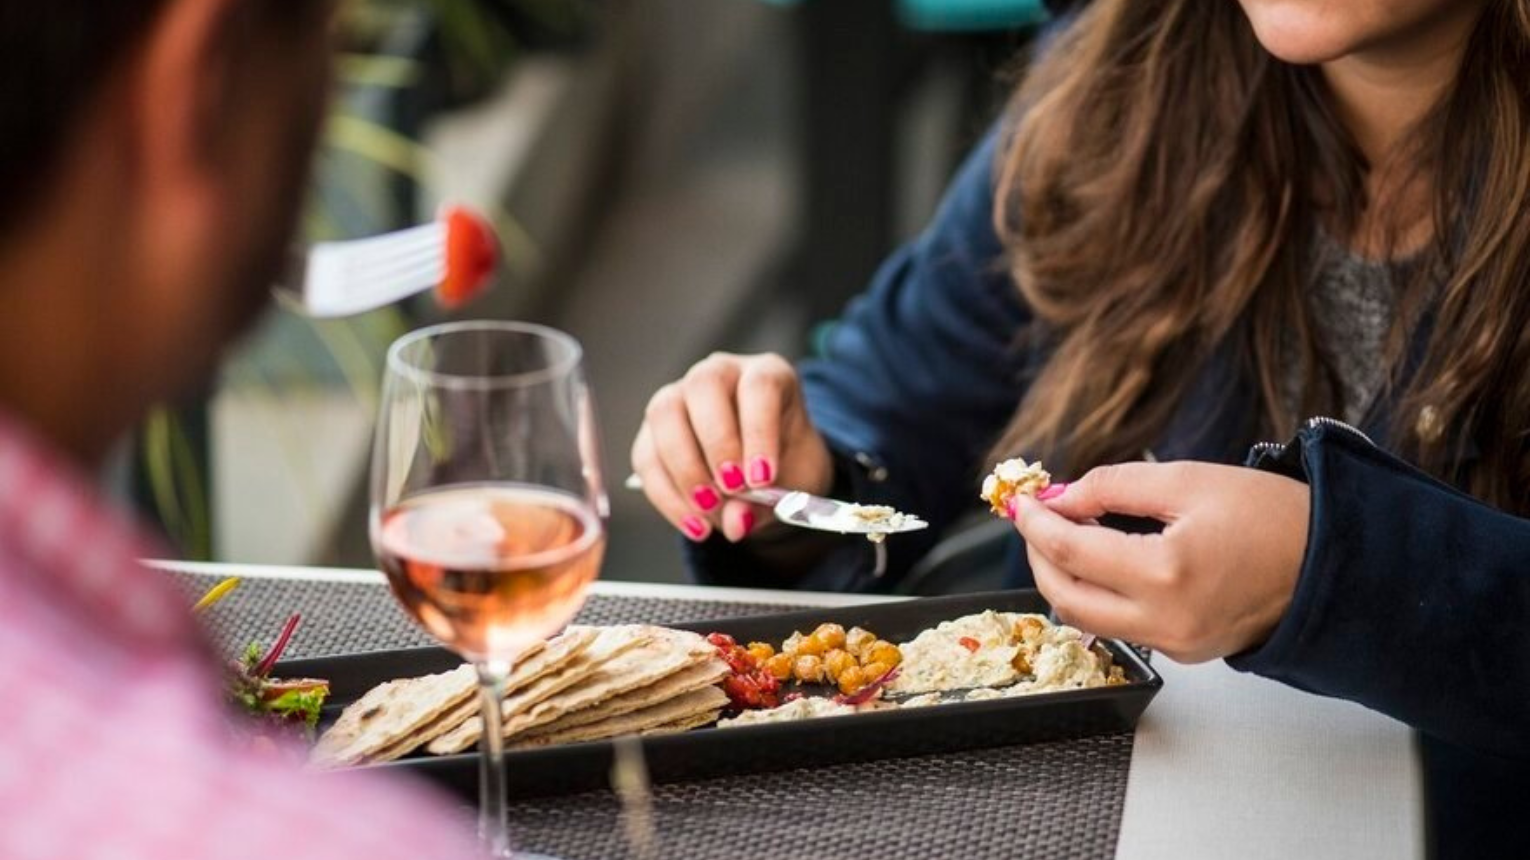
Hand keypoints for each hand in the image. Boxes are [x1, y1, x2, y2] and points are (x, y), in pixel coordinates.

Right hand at [631, 352, 832, 543]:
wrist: (767, 476)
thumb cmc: (788, 464)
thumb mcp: (795, 484)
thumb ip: (769, 501)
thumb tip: (736, 522)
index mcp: (767, 374)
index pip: (759, 386)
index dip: (758, 430)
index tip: (762, 477)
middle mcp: (721, 374)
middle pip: (704, 385)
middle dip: (717, 442)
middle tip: (732, 489)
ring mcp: (680, 396)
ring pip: (665, 413)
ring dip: (684, 467)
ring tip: (709, 509)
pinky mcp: (653, 430)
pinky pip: (647, 456)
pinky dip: (667, 495)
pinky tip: (694, 524)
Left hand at [1010, 461, 1308, 662]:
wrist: (1332, 563)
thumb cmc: (1273, 517)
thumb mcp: (1188, 480)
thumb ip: (1113, 487)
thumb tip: (1062, 497)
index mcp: (1167, 574)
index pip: (1071, 553)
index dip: (1036, 524)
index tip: (1021, 502)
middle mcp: (1166, 621)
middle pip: (1066, 598)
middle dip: (1039, 557)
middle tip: (1036, 520)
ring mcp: (1175, 644)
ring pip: (1089, 619)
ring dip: (1065, 578)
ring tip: (1065, 534)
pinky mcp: (1184, 653)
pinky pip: (1122, 626)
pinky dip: (1100, 594)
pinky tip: (1102, 560)